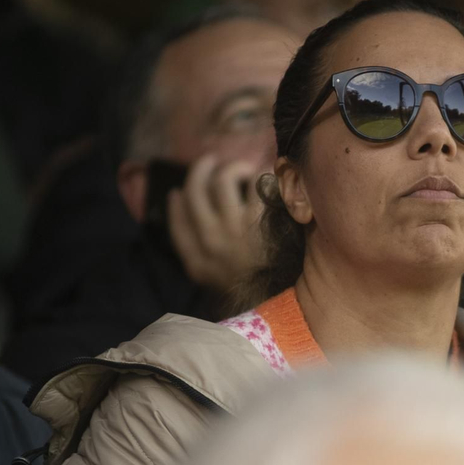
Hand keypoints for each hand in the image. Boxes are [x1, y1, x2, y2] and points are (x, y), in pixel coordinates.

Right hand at [167, 154, 266, 294]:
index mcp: (198, 262)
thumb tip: (179, 201)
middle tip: (211, 162)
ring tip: (245, 171)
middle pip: (196, 190)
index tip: (178, 192)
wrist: (287, 302)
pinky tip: (269, 180)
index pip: (177, 225)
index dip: (176, 204)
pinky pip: (258, 180)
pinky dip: (263, 174)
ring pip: (224, 178)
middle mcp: (212, 241)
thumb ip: (196, 250)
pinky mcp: (263, 218)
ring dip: (234, 168)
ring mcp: (238, 228)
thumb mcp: (215, 279)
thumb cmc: (254, 286)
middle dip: (202, 168)